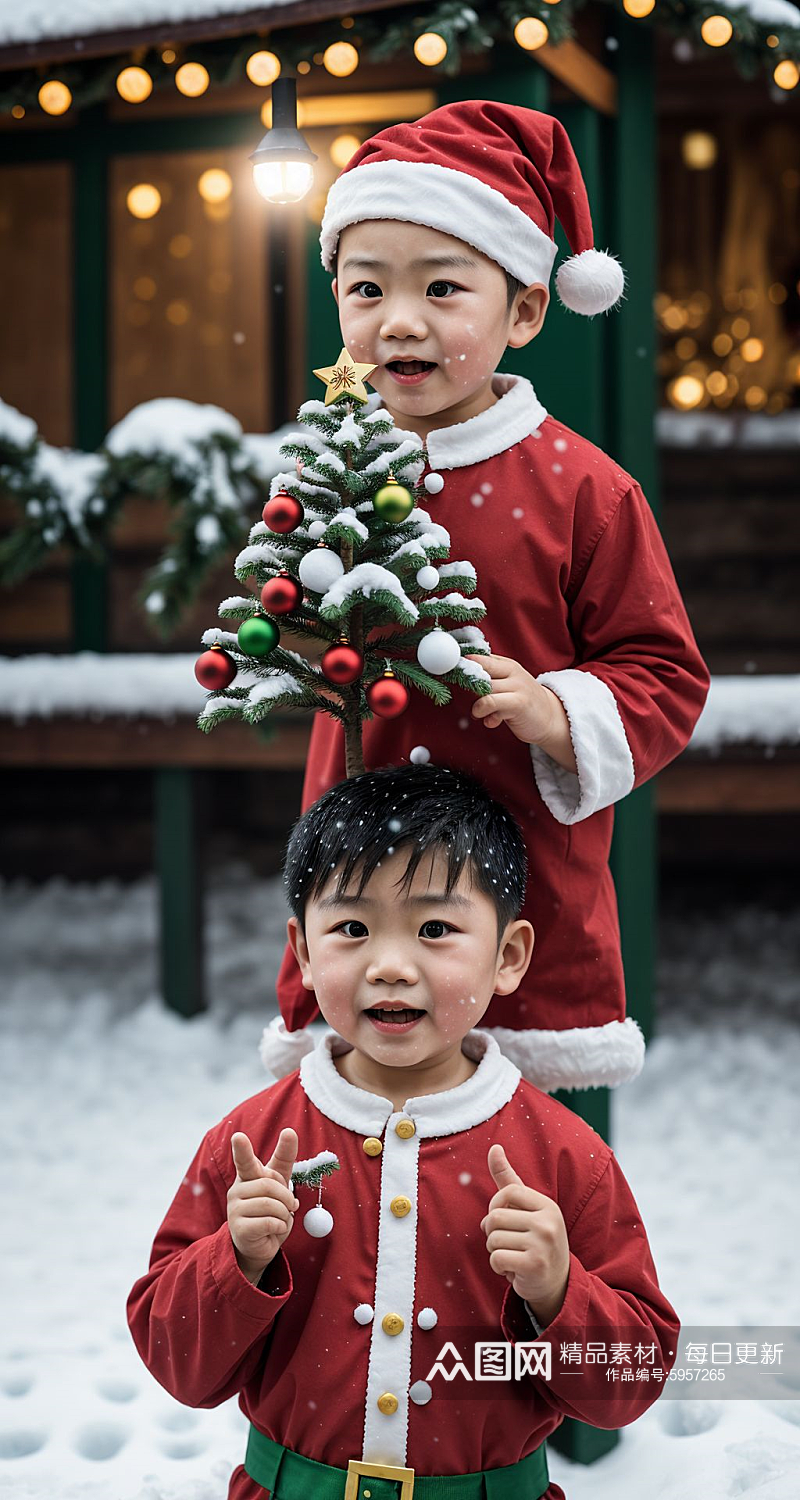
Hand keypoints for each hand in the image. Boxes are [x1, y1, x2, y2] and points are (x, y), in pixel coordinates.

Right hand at [228, 1128, 298, 1281]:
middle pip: (269, 1185)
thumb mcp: (280, 1183)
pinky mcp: (239, 1228)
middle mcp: (237, 1190)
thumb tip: (289, 1131)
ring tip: (281, 1219)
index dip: (242, 1149)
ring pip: (270, 1205)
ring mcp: (235, 1209)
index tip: (238, 1137)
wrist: (260, 1243)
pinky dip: (280, 1226)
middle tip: (291, 1206)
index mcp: (248, 1176)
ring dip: (284, 1214)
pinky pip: (269, 1222)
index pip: (245, 1160)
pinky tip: (275, 1229)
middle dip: (286, 1197)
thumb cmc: (269, 1210)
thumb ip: (284, 1158)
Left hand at [464, 655, 576, 771]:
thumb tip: (461, 676)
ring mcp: (517, 687)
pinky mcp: (519, 703)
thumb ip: (489, 680)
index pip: (480, 657)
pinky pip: (490, 704)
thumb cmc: (522, 702)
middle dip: (468, 686)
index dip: (463, 664)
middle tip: (468, 698)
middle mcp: (512, 672)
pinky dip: (486, 716)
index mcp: (507, 664)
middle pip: (479, 673)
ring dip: (477, 705)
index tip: (449, 672)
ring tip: (480, 713)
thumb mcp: (508, 685)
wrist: (551, 718)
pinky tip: (491, 721)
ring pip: (484, 690)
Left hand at [480, 1143, 569, 1328]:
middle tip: (509, 1244)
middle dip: (493, 1233)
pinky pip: (496, 1259)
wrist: (557, 1283)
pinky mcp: (534, 1265)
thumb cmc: (536, 1239)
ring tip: (513, 1257)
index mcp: (546, 1204)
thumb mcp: (525, 1208)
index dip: (495, 1207)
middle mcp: (548, 1221)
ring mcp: (543, 1244)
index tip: (503, 1220)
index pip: (506, 1193)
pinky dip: (498, 1267)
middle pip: (494, 1218)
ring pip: (493, 1239)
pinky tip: (514, 1270)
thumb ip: (508, 1178)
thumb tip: (494, 1147)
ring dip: (496, 1252)